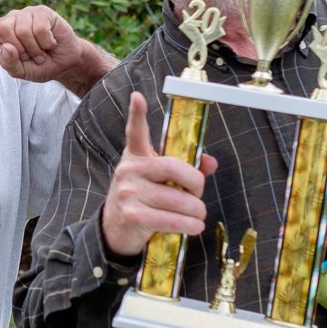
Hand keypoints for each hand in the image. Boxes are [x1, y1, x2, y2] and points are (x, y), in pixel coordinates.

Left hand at [0, 0, 113, 94]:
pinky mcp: (43, 12)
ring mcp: (27, 13)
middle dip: (19, 49)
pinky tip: (51, 42)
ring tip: (41, 51)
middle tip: (31, 56)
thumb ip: (9, 64)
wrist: (64, 63)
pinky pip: (39, 28)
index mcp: (0, 33)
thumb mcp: (20, 72)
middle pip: (2, 30)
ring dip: (34, 48)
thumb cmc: (40, 66)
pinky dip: (46, 42)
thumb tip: (6, 47)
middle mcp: (11, 20)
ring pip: (22, 30)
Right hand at [101, 92, 217, 256]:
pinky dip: (189, 225)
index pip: (135, 132)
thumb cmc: (143, 200)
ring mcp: (129, 193)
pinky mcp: (133, 216)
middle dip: (196, 183)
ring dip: (196, 211)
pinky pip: (171, 219)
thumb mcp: (158, 181)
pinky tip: (194, 227)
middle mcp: (129, 171)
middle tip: (199, 193)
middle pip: (174, 168)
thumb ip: (185, 169)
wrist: (115, 230)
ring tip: (199, 215)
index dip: (137, 114)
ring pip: (177, 199)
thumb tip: (211, 163)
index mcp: (136, 157)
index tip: (138, 97)